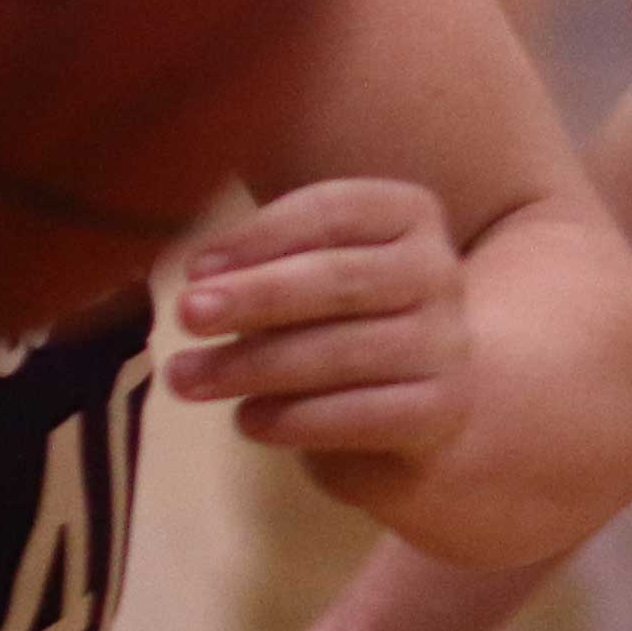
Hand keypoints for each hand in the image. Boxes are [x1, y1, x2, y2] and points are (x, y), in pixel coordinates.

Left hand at [166, 178, 477, 479]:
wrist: (426, 403)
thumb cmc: (347, 322)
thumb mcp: (315, 276)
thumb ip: (268, 267)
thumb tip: (201, 280)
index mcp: (409, 215)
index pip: (335, 210)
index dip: (261, 236)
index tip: (195, 268)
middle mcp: (438, 271)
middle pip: (341, 278)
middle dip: (255, 296)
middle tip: (186, 315)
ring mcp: (445, 343)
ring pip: (344, 351)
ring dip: (254, 365)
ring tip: (186, 378)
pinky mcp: (440, 410)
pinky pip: (361, 415)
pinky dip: (295, 419)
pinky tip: (246, 420)